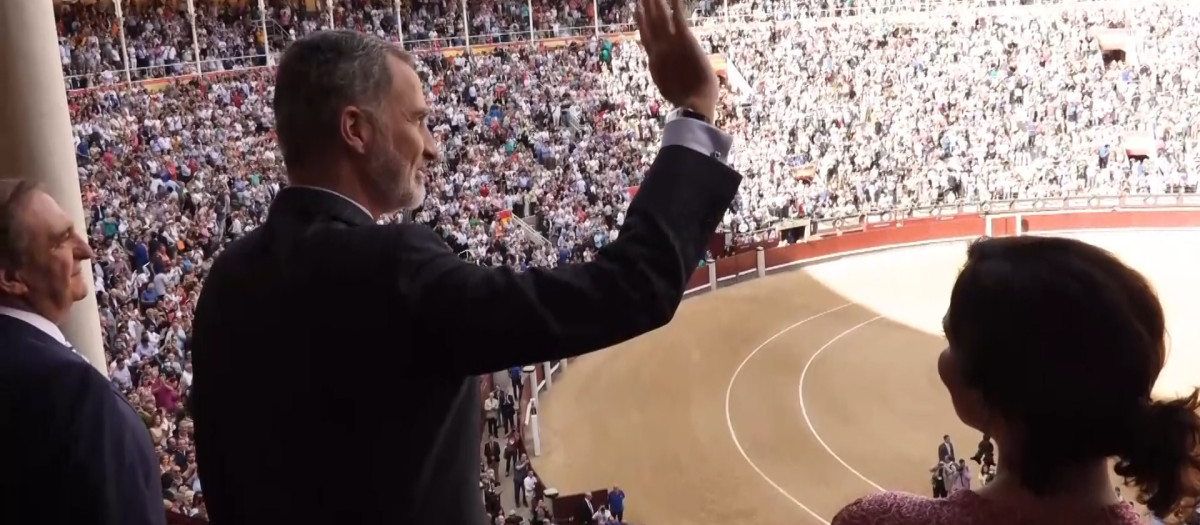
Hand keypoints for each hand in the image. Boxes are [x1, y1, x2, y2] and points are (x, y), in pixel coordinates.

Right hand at [636, 0, 717, 120]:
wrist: (693, 105)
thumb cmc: (689, 103)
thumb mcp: (672, 89)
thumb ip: (669, 79)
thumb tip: (671, 81)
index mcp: (655, 63)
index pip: (647, 38)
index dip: (641, 23)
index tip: (637, 10)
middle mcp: (659, 51)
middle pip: (649, 24)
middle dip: (645, 8)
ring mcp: (670, 44)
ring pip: (660, 18)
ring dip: (655, 3)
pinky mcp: (684, 40)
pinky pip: (678, 18)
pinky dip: (675, 5)